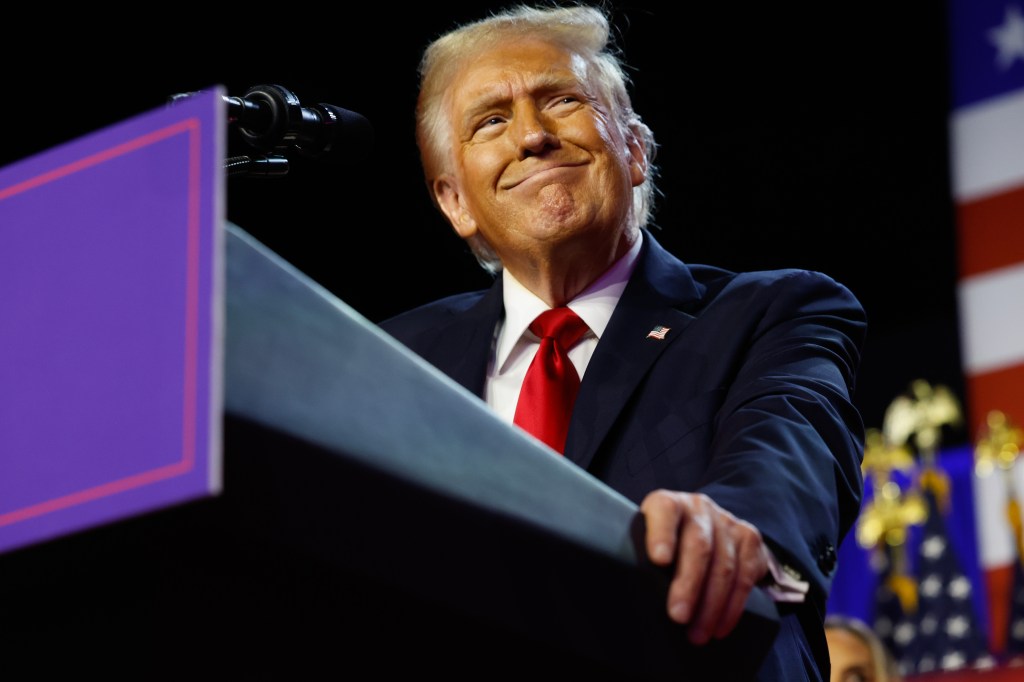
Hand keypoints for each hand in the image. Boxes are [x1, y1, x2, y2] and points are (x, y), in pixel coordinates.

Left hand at [640, 489, 770, 644]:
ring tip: (697, 634)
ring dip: (711, 606)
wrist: (709, 529)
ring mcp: (727, 521)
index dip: (662, 534)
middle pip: (699, 545)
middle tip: (678, 616)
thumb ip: (640, 557)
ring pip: (724, 566)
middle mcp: (699, 507)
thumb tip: (630, 593)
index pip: (665, 511)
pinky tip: (720, 627)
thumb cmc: (667, 543)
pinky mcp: (749, 539)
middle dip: (688, 585)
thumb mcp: (648, 540)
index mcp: (668, 503)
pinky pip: (744, 577)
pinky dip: (732, 607)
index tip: (659, 560)